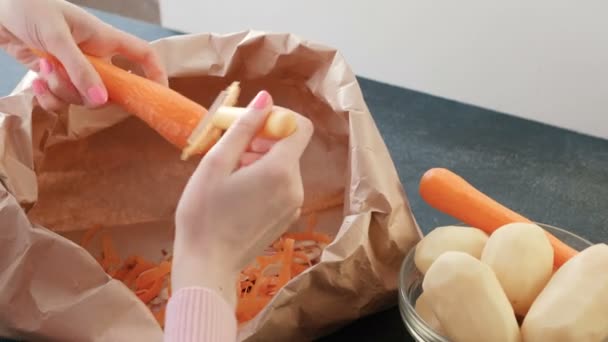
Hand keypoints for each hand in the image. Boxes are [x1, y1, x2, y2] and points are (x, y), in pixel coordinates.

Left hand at [0, 0, 166, 110]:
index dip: (156, 75)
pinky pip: (62, 102)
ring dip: (61, 91)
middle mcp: (95, 57)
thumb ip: (79, 69)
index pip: (143, 56)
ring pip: (83, 98)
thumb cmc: (29, 7)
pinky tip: (36, 81)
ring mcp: (75, 70)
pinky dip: (48, 98)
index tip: (156, 95)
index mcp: (105, 40)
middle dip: (85, 92)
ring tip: (43, 69)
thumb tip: (101, 100)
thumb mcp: (56, 37)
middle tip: (62, 77)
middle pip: (110, 90)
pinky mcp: (56, 78)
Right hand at [172, 91, 313, 307]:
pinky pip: (281, 186)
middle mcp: (296, 186)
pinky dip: (263, 179)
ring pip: (283, 166)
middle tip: (229, 150)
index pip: (300, 126)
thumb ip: (244, 128)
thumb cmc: (203, 213)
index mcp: (281, 170)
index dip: (277, 118)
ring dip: (259, 160)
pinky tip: (236, 193)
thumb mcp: (216, 163)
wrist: (207, 265)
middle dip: (261, 140)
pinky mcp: (287, 218)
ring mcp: (294, 205)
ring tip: (228, 174)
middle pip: (289, 146)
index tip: (250, 125)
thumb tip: (266, 98)